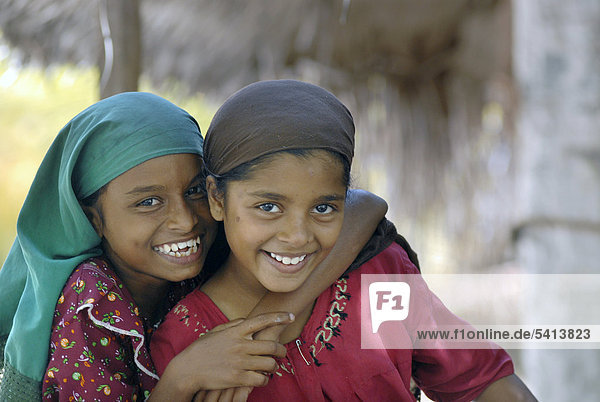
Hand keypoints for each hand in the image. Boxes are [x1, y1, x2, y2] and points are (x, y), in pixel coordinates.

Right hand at [151, 312, 293, 400]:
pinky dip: (265, 380)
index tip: (291, 316)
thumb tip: (249, 320)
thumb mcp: (216, 331)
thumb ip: (234, 324)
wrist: (188, 370)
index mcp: (235, 331)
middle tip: (282, 353)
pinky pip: (261, 379)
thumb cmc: (202, 349)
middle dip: (281, 350)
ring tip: (272, 367)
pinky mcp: (238, 378)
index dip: (279, 317)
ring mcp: (240, 362)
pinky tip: (262, 378)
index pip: (261, 320)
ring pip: (270, 364)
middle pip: (272, 346)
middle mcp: (240, 345)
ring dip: (274, 366)